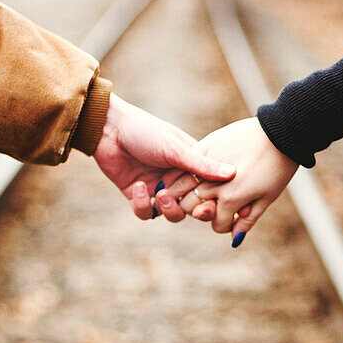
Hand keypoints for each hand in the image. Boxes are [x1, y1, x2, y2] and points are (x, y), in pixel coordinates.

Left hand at [93, 94, 235, 219]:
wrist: (109, 128)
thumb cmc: (146, 130)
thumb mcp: (176, 149)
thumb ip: (203, 165)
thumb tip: (233, 173)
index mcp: (192, 165)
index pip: (211, 190)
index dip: (216, 201)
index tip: (219, 206)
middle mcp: (177, 179)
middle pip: (195, 207)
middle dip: (196, 211)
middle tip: (196, 210)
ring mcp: (158, 188)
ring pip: (172, 214)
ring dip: (169, 209)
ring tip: (161, 195)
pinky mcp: (137, 194)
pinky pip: (145, 211)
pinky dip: (143, 204)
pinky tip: (139, 187)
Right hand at [155, 118, 296, 244]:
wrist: (280, 133)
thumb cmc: (278, 168)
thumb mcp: (267, 198)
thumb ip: (247, 220)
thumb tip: (235, 239)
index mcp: (231, 199)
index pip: (216, 223)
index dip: (224, 224)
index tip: (232, 217)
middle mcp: (215, 184)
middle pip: (192, 208)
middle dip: (200, 210)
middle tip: (209, 205)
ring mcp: (207, 164)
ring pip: (181, 188)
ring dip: (185, 194)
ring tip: (194, 192)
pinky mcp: (204, 145)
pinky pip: (183, 165)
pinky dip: (180, 174)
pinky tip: (187, 176)